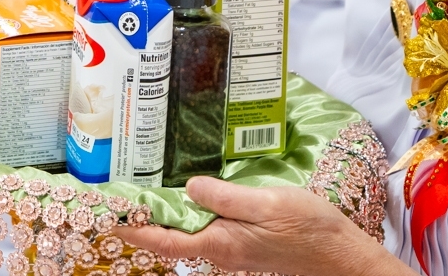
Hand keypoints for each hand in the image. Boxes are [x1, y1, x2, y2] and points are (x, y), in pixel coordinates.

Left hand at [114, 178, 406, 275]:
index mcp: (220, 243)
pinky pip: (205, 229)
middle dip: (140, 219)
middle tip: (114, 195)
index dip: (131, 226)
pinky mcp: (244, 245)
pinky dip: (187, 214)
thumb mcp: (268, 203)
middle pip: (168, 237)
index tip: (104, 213)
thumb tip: (188, 187)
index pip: (162, 239)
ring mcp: (232, 250)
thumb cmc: (310, 230)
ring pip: (186, 233)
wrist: (342, 259)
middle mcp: (220, 251)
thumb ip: (225, 197)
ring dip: (163, 215)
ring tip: (140, 191)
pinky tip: (186, 196)